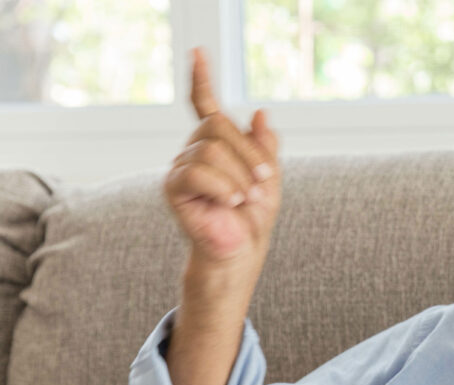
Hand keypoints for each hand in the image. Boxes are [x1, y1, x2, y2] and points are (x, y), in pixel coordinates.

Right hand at [163, 47, 280, 265]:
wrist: (240, 252)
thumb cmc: (252, 218)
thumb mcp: (269, 178)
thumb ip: (265, 147)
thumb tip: (260, 112)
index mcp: (217, 145)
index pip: (204, 105)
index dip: (202, 79)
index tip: (198, 52)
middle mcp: (194, 150)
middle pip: (217, 126)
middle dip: (249, 153)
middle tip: (262, 181)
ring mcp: (181, 167)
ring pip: (210, 149)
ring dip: (239, 176)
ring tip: (245, 199)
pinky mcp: (173, 188)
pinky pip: (197, 172)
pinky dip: (222, 187)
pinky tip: (230, 204)